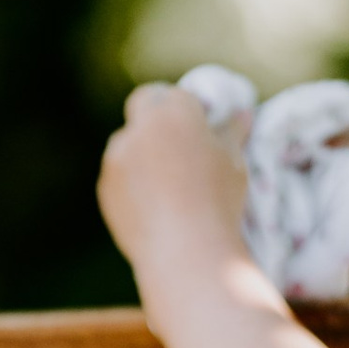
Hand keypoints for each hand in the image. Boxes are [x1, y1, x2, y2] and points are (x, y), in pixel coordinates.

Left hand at [98, 83, 250, 284]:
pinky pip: (118, 175)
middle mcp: (140, 127)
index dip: (191, 110)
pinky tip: (152, 206)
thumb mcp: (234, 163)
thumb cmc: (218, 202)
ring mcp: (117, 157)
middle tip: (175, 139)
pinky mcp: (105, 187)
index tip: (201, 129)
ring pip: (127, 141)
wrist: (185, 252)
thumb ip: (232, 133)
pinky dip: (131, 182)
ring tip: (165, 183)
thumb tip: (242, 114)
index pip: (179, 96)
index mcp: (175, 112)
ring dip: (140, 150)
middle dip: (156, 114)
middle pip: (143, 103)